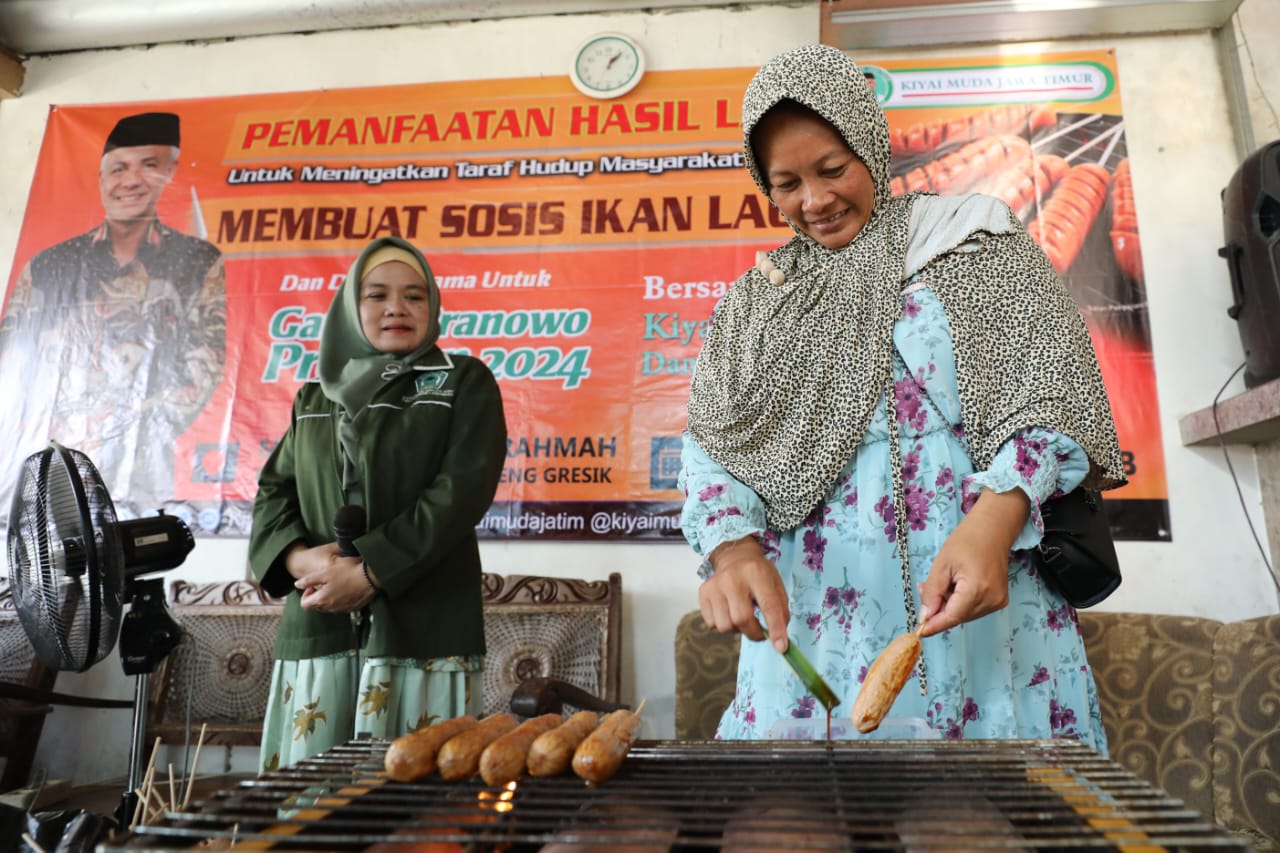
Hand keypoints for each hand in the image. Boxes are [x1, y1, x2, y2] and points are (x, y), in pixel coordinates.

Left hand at [288, 542, 375, 613]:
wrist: (371, 578)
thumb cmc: (348, 573)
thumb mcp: (325, 572)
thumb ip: (309, 580)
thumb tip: (297, 584)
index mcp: (322, 600)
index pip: (305, 605)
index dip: (305, 595)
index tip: (312, 586)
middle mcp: (331, 608)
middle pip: (317, 606)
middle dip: (317, 596)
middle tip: (324, 583)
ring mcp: (342, 609)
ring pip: (329, 606)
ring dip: (329, 597)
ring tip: (336, 584)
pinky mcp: (352, 608)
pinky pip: (341, 606)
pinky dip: (340, 599)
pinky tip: (346, 588)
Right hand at [699, 536, 789, 652]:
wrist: (734, 556)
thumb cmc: (758, 573)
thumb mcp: (776, 584)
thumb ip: (780, 610)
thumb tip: (779, 639)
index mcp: (756, 573)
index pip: (768, 605)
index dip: (776, 629)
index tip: (781, 647)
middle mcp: (732, 578)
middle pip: (741, 619)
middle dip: (754, 633)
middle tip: (760, 632)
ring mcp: (715, 585)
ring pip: (725, 626)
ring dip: (737, 629)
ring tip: (742, 616)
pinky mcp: (703, 593)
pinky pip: (712, 624)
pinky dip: (723, 624)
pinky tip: (729, 611)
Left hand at [919, 488, 1029, 636]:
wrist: (993, 530)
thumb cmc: (967, 541)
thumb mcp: (941, 564)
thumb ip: (933, 592)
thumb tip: (925, 616)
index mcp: (977, 589)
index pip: (952, 617)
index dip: (934, 625)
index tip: (919, 631)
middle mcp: (991, 600)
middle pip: (958, 617)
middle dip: (939, 610)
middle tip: (925, 590)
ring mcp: (998, 601)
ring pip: (965, 614)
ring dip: (949, 605)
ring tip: (942, 583)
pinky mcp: (1000, 600)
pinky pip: (974, 609)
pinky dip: (960, 603)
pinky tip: (954, 586)